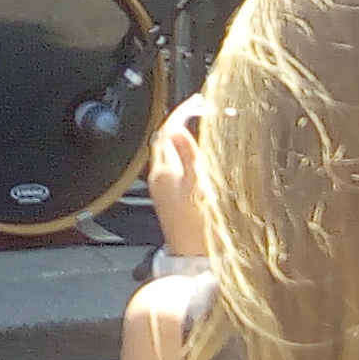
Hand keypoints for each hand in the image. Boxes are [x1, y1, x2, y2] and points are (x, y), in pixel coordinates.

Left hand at [147, 97, 210, 258]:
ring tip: (199, 125)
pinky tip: (195, 154)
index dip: (182, 112)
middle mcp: (158, 177)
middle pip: (163, 139)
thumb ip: (189, 156)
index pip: (168, 130)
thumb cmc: (200, 227)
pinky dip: (181, 152)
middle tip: (198, 109)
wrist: (193, 258)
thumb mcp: (200, 187)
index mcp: (165, 171)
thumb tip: (177, 129)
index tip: (196, 101)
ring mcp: (161, 187)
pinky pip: (171, 164)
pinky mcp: (167, 197)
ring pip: (167, 151)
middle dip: (179, 120)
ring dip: (179, 135)